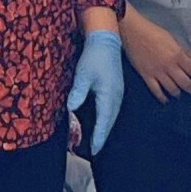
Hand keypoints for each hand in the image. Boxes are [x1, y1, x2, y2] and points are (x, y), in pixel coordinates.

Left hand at [67, 27, 127, 153]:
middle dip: (102, 137)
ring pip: (112, 116)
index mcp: (109, 95)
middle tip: (94, 151)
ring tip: (97, 141)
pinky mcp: (116, 89)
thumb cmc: (94, 57)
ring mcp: (118, 93)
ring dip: (105, 129)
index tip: (94, 150)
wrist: (106, 40)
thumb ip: (78, 93)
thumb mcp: (83, 75)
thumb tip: (72, 109)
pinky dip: (106, 119)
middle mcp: (116, 97)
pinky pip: (112, 109)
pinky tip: (101, 122)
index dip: (99, 137)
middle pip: (110, 122)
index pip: (104, 121)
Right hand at [119, 10, 190, 99]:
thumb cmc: (152, 31)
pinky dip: (162, 97)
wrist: (133, 31)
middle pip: (185, 83)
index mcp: (177, 54)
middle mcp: (169, 65)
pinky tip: (165, 100)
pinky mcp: (146, 75)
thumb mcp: (171, 38)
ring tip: (180, 95)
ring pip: (172, 89)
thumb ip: (182, 51)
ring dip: (178, 94)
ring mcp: (157, 72)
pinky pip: (156, 90)